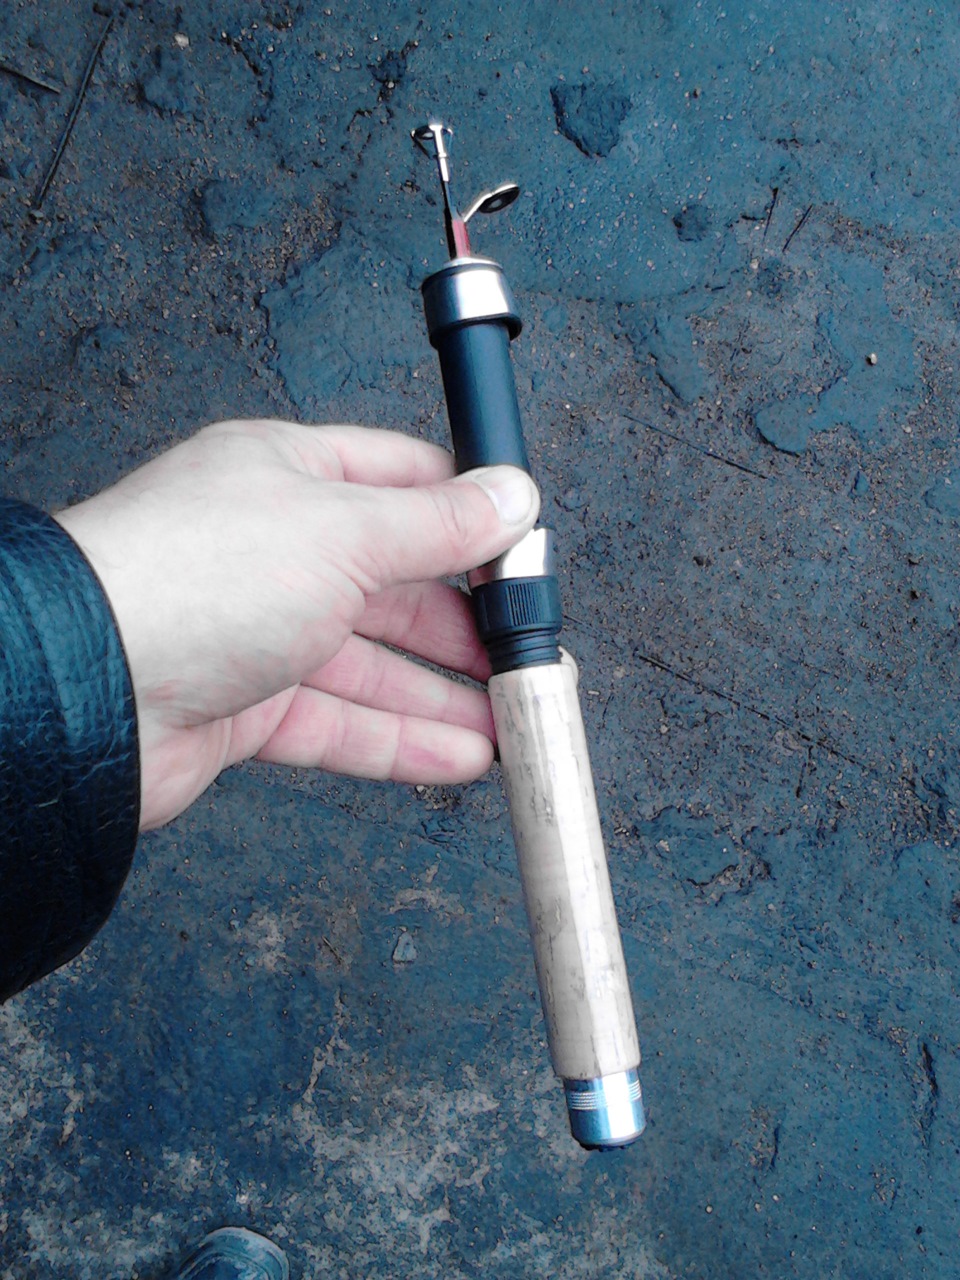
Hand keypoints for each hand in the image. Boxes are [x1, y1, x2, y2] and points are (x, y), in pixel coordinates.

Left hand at [55, 419, 539, 828]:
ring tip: (513, 722)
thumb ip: (437, 524)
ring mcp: (256, 633)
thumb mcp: (345, 531)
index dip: (469, 518)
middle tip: (528, 656)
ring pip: (373, 666)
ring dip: (445, 696)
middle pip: (395, 586)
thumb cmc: (189, 578)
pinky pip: (341, 724)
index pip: (402, 483)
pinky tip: (458, 756)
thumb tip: (511, 496)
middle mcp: (274, 551)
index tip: (524, 556)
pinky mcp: (244, 710)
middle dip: (466, 626)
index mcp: (288, 476)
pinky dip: (400, 741)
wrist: (87, 688)